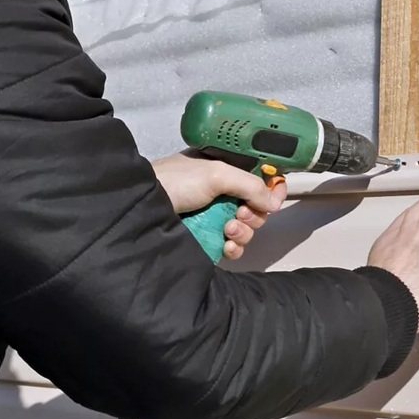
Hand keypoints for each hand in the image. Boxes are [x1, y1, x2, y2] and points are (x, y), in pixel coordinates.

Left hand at [151, 152, 284, 261]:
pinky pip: (232, 246)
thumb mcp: (216, 174)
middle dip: (253, 214)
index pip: (261, 179)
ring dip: (243, 232)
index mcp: (228, 170)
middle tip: (238, 214)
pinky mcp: (208, 237)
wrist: (144, 205)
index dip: (272, 190)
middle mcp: (224, 192)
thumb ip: (250, 185)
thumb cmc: (177, 181)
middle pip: (257, 208)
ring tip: (227, 230)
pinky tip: (225, 247)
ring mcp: (215, 216)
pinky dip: (234, 248)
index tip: (272, 201)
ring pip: (246, 229)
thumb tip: (274, 203)